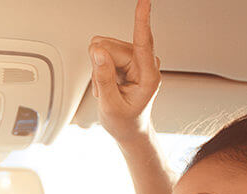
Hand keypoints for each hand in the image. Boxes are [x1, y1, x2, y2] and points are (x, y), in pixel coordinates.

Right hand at [89, 0, 160, 143]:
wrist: (129, 128)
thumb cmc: (125, 121)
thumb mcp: (110, 106)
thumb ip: (103, 78)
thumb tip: (98, 52)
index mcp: (148, 76)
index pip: (143, 43)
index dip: (142, 21)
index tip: (144, 2)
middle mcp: (144, 62)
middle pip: (110, 47)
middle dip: (100, 67)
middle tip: (105, 89)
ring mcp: (135, 58)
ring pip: (103, 48)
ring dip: (99, 70)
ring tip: (108, 88)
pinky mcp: (126, 56)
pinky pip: (102, 52)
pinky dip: (99, 69)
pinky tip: (108, 82)